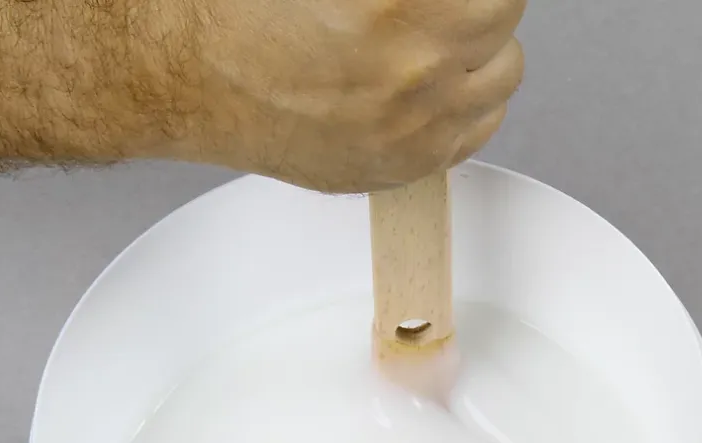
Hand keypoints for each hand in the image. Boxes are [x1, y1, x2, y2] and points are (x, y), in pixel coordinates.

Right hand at [151, 0, 526, 191]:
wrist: (197, 80)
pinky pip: (475, 133)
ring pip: (501, 79)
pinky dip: (466, 105)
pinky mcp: (403, 166)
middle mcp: (416, 75)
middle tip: (439, 3)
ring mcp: (414, 129)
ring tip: (436, 39)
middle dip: (477, 3)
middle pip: (503, 20)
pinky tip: (430, 85)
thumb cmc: (243, 16)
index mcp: (401, 12)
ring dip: (480, 52)